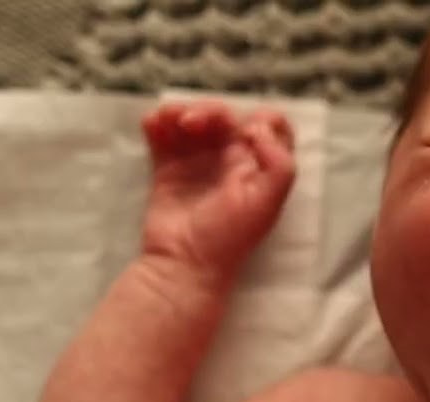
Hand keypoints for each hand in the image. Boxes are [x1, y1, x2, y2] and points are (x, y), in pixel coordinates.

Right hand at [140, 101, 294, 276]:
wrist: (184, 262)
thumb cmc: (229, 236)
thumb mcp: (268, 202)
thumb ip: (278, 163)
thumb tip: (257, 127)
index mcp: (259, 166)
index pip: (269, 127)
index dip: (259, 120)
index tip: (243, 133)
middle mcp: (231, 160)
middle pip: (225, 117)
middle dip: (209, 110)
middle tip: (193, 123)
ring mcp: (198, 163)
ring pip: (192, 120)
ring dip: (180, 111)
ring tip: (168, 121)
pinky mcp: (168, 169)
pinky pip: (163, 136)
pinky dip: (157, 123)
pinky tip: (152, 124)